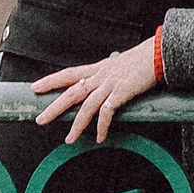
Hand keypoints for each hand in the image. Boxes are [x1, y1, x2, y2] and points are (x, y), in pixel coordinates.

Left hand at [32, 37, 161, 145]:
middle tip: (40, 119)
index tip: (35, 87)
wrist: (158, 53)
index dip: (50, 80)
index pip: (68, 73)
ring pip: (87, 106)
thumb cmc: (143, 60)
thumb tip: (105, 86)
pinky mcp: (122, 92)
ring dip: (76, 124)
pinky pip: (107, 112)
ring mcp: (110, 84)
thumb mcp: (120, 65)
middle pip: (71, 92)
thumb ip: (109, 75)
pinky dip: (102, 126)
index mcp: (98, 68)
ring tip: (69, 139)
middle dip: (54, 107)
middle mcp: (100, 76)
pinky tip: (100, 137)